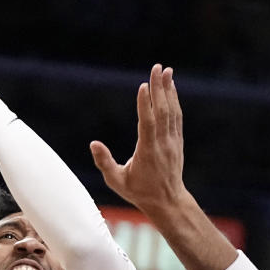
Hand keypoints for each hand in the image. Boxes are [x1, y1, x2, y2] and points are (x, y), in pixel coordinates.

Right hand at [90, 64, 187, 215]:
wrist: (168, 202)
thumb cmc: (139, 192)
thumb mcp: (117, 181)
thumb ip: (104, 162)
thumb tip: (93, 144)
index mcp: (148, 151)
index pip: (148, 124)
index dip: (146, 104)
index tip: (144, 85)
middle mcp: (163, 143)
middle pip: (162, 111)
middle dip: (159, 88)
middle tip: (156, 67)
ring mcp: (172, 141)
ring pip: (171, 111)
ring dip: (168, 90)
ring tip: (166, 70)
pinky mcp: (176, 141)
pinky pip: (176, 117)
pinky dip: (173, 101)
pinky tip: (170, 88)